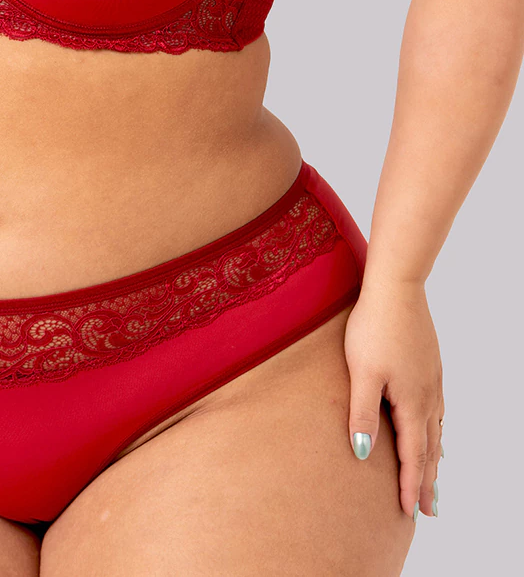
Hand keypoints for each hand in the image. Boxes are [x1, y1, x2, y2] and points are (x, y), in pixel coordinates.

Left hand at [343, 278, 443, 520]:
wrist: (397, 287)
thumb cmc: (374, 327)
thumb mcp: (362, 372)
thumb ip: (363, 413)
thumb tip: (364, 455)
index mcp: (412, 402)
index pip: (412, 455)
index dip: (410, 485)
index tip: (409, 513)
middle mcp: (428, 396)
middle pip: (430, 448)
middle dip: (428, 480)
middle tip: (428, 510)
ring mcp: (432, 380)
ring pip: (436, 429)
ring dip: (434, 457)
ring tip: (434, 477)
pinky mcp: (429, 365)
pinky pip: (437, 409)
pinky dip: (436, 430)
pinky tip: (432, 428)